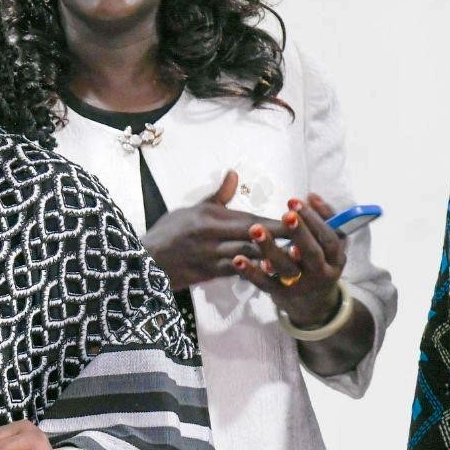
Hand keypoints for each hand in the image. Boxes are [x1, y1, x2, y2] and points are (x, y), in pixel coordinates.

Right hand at [143, 171, 288, 291]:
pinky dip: (254, 271)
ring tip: (294, 258)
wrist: (144, 260)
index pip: (249, 219)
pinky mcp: (208, 275)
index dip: (273, 221)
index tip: (295, 219)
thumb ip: (218, 196)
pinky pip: (236, 273)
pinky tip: (271, 272)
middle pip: (253, 238)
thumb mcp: (191, 210)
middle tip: (305, 240)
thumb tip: (234, 174)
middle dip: (279, 240)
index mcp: (209, 219)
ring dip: (271, 258)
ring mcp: (210, 258)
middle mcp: (211, 238)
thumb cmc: (169, 232)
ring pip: (247, 258)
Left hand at [230, 192, 350, 327]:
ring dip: (270, 249)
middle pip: (311, 253)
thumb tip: (311, 196)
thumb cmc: (319, 261)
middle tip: (285, 214)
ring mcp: (301, 285)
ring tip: (255, 230)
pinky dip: (251, 272)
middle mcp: (322, 273)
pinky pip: (265, 283)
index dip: (314, 219)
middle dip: (298, 233)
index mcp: (336, 258)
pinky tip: (238, 258)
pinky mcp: (280, 294)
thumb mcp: (329, 243)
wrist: (313, 302)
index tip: (295, 202)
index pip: (329, 238)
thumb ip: (324, 218)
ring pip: (286, 269)